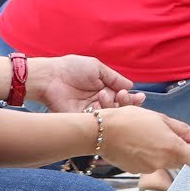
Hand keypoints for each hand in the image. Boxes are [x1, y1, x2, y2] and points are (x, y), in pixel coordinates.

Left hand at [30, 55, 145, 111]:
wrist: (50, 76)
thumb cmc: (71, 68)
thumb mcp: (97, 68)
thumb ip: (114, 78)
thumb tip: (131, 86)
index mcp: (103, 89)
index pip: (122, 98)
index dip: (131, 99)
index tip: (139, 96)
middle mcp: (98, 102)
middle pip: (119, 109)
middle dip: (126, 104)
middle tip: (124, 96)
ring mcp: (90, 112)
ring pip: (110, 116)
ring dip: (113, 106)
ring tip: (105, 94)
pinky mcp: (81, 120)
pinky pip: (96, 122)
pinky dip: (102, 116)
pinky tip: (101, 105)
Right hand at [96, 106, 189, 174]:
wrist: (101, 132)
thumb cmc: (129, 121)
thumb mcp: (160, 118)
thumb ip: (183, 130)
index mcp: (172, 148)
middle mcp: (163, 162)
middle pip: (180, 160)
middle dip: (175, 149)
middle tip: (161, 134)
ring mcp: (149, 168)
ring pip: (163, 162)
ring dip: (159, 152)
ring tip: (145, 137)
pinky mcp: (137, 171)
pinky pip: (149, 164)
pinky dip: (146, 156)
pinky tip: (135, 144)